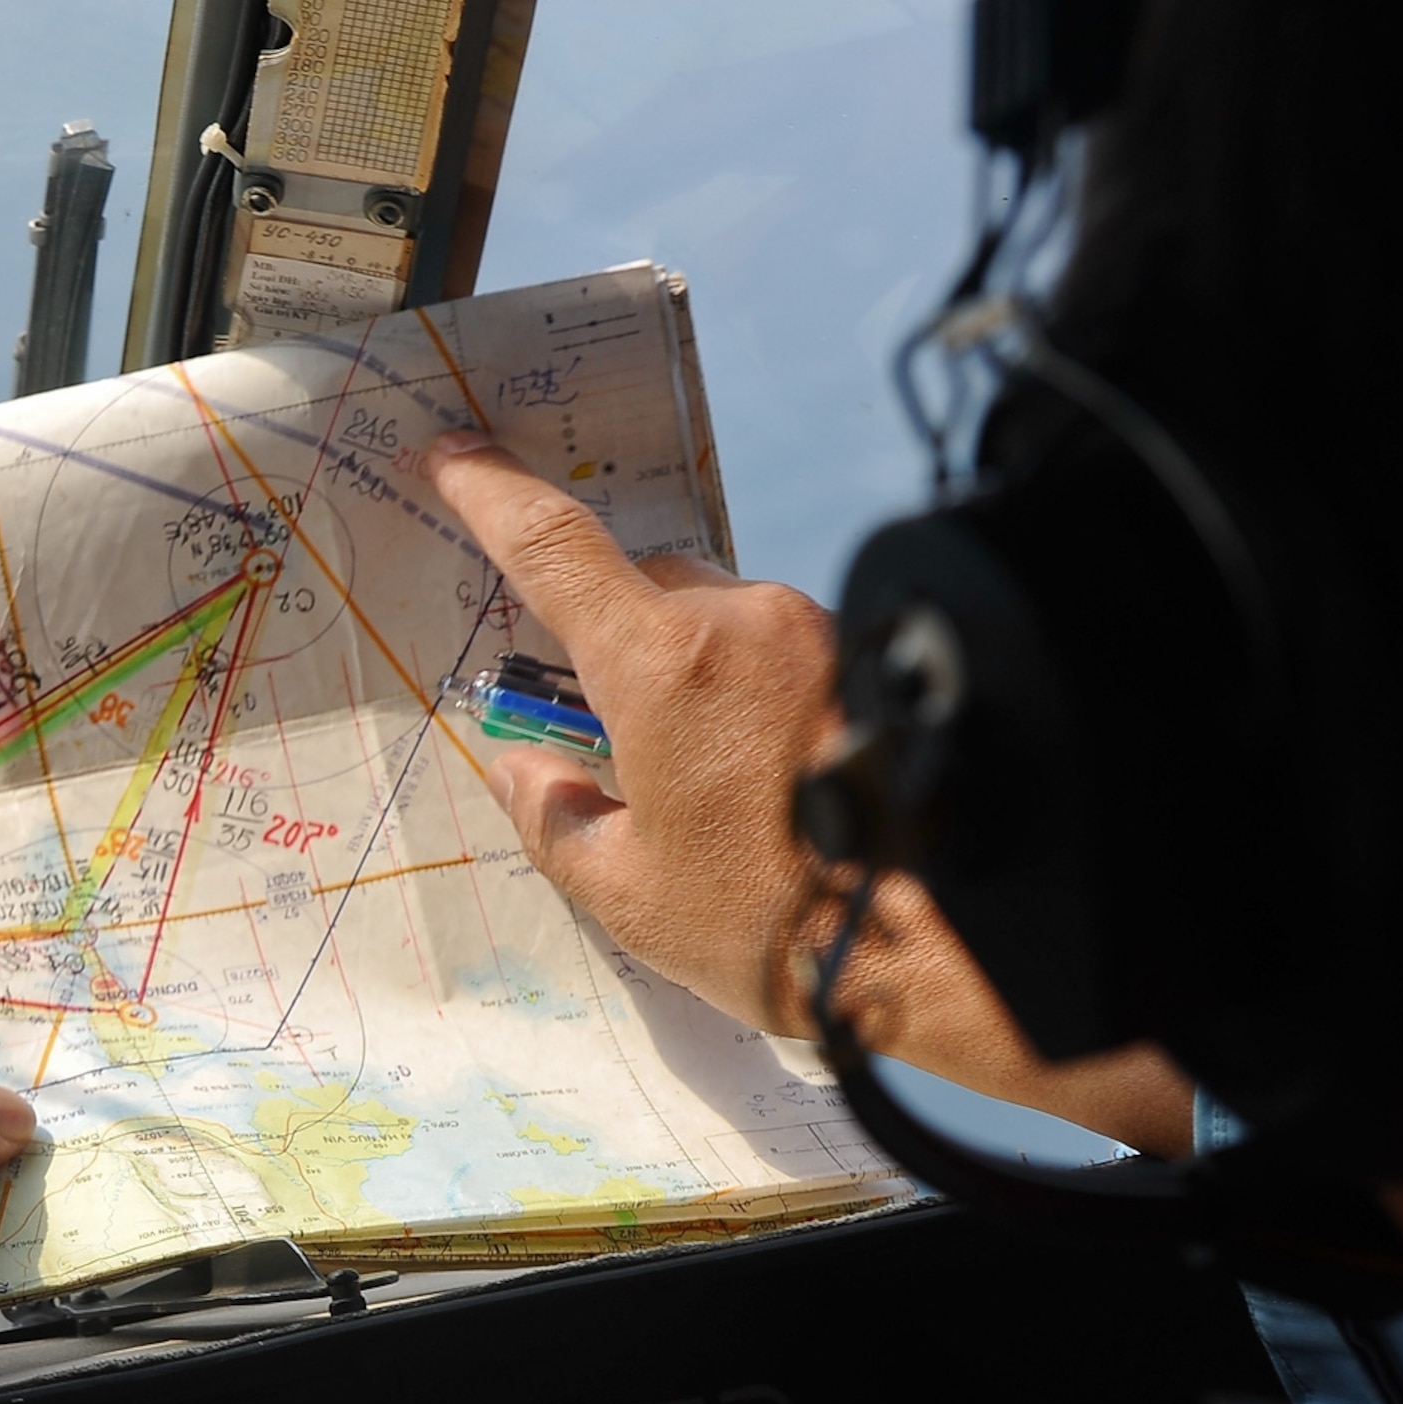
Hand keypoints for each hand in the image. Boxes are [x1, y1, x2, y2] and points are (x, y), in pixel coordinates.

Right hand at [416, 430, 1191, 1156]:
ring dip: (692, 676)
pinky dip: (751, 697)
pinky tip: (768, 784)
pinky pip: (779, 652)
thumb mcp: (626, 893)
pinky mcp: (867, 658)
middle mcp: (741, 622)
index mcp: (660, 666)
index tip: (456, 456)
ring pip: (718, 620)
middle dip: (614, 644)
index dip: (493, 496)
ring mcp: (813, 633)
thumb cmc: (775, 925)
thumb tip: (521, 769)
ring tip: (711, 789)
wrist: (947, 947)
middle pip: (644, 587)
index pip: (554, 549)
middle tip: (611, 741)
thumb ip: (554, 817)